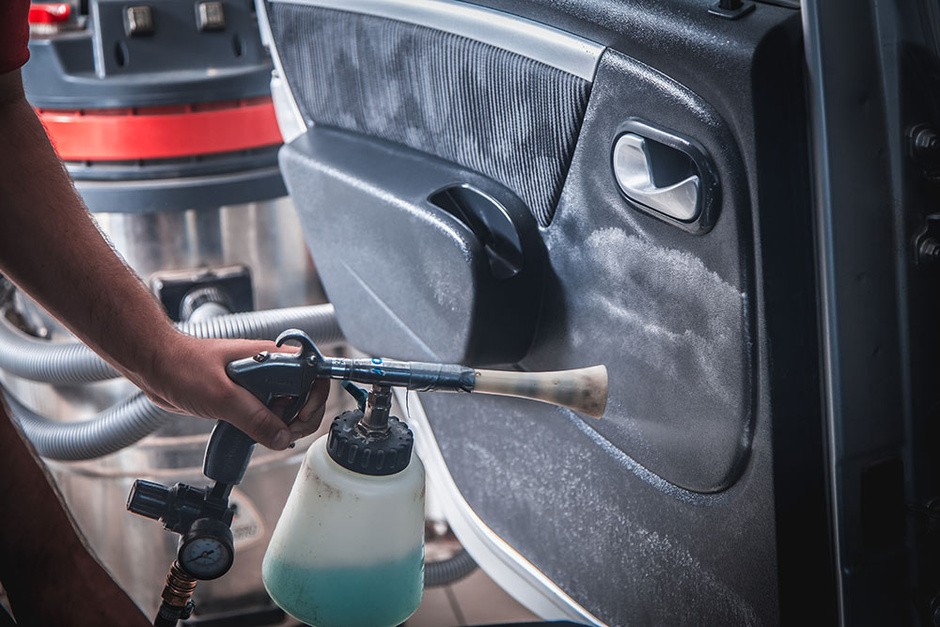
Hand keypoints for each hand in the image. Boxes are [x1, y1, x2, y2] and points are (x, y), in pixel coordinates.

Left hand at [127, 333, 329, 449]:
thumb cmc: (182, 366)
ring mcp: (255, 383)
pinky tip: (255, 435)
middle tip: (286, 433)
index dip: (315, 395)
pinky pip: (265, 414)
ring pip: (285, 406)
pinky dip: (266, 427)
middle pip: (304, 393)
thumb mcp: (221, 395)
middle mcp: (267, 368)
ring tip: (269, 437)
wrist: (153, 365)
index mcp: (269, 357)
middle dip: (301, 416)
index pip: (312, 372)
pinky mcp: (242, 396)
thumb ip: (254, 418)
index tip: (302, 415)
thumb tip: (281, 438)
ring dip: (283, 425)